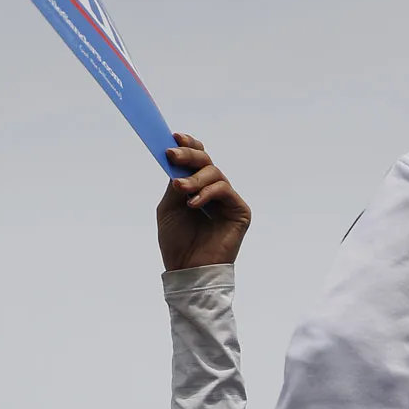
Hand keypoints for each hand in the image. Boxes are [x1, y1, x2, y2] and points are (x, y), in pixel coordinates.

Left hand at [157, 135, 249, 271]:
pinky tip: (194, 204)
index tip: (174, 138)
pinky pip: (225, 190)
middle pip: (206, 162)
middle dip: (188, 156)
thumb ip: (176, 183)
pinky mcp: (239, 211)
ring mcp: (228, 201)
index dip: (189, 146)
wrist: (188, 270)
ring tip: (181, 191)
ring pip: (215, 174)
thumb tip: (178, 161)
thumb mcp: (169, 207)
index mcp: (197, 189)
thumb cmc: (178, 243)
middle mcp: (214, 192)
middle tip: (172, 155)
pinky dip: (208, 192)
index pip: (198, 160)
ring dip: (195, 178)